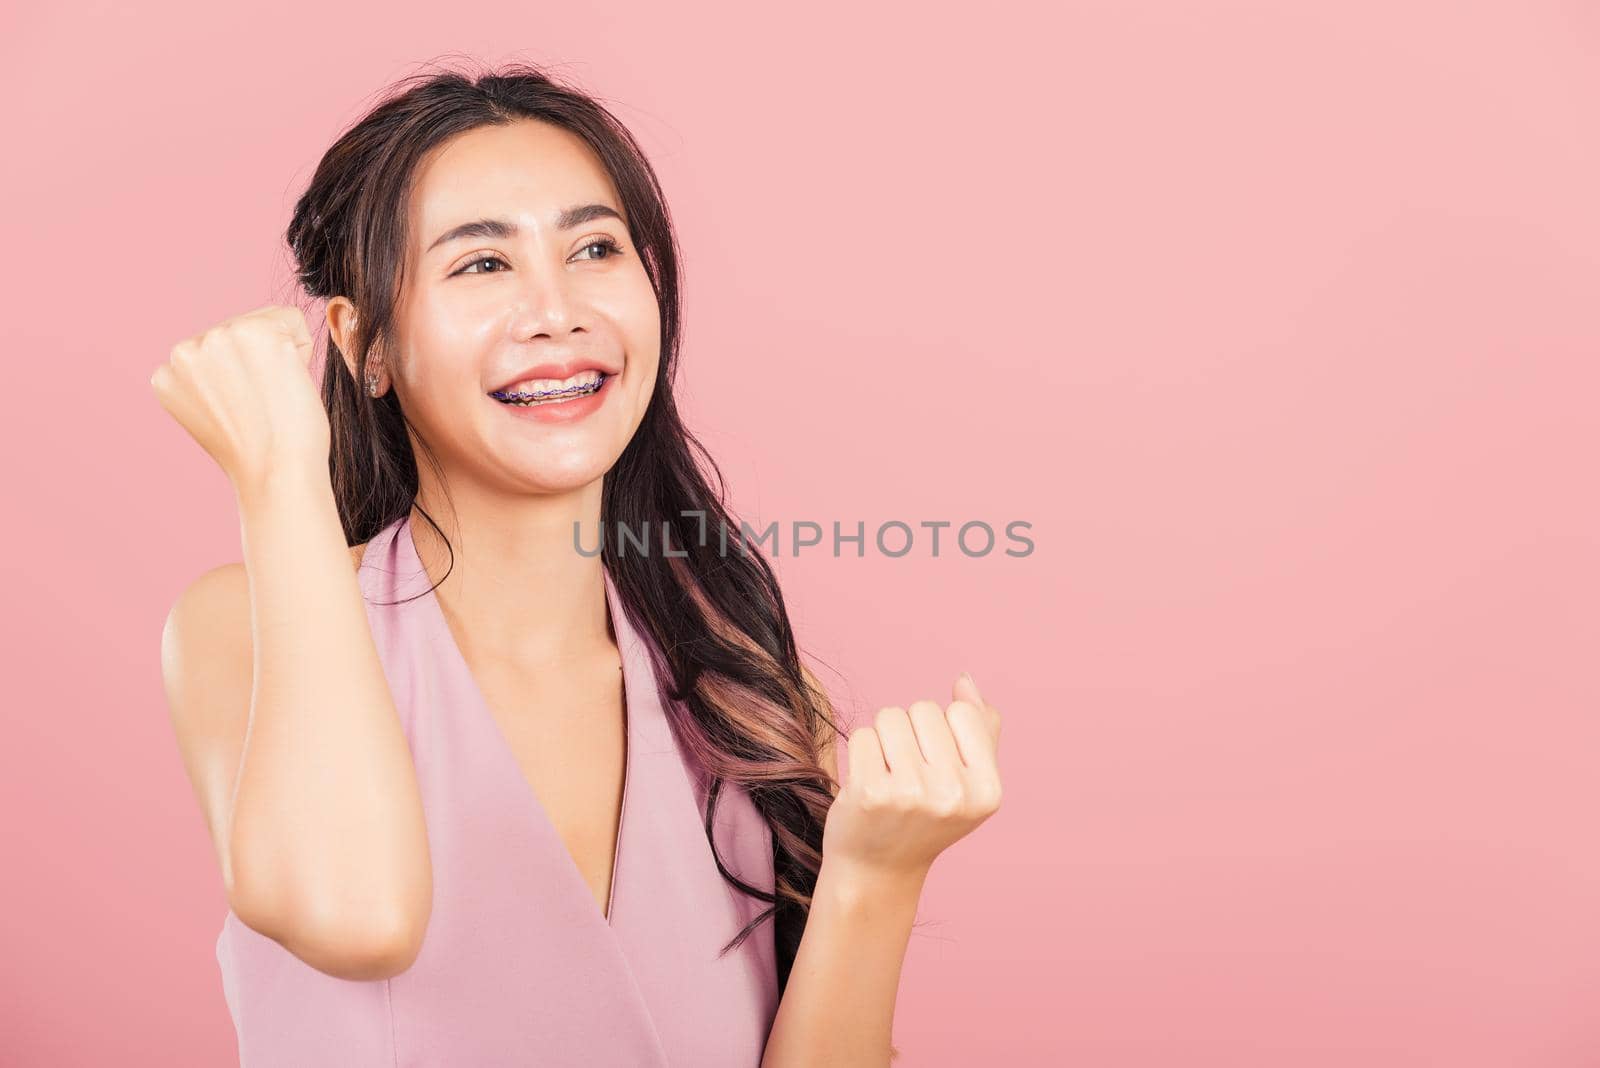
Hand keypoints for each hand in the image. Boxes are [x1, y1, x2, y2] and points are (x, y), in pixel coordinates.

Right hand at [150, 304, 330, 491]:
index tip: (243, 411)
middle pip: (242, 328)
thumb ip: (212, 377)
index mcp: (168, 372)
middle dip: (262, 361)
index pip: (218, 348)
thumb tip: (231, 348)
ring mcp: (217, 337)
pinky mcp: (255, 332)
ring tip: (273, 396)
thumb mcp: (215, 410)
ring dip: (282, 356)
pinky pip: (294, 321)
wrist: (278, 473)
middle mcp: (183, 350)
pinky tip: (288, 383)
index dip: (244, 378)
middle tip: (263, 406)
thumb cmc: (262, 452)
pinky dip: (302, 352)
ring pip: (269, 322)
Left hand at [821, 672, 1002, 880]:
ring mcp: (910, 794)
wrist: (878, 869)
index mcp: (988, 791)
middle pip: (924, 709)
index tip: (937, 766)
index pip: (962, 712)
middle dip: (911, 731)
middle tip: (908, 775)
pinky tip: (867, 785)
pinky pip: (862, 735)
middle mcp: (954, 795)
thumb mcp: (968, 781)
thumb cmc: (924, 817)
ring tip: (888, 777)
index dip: (943, 730)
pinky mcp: (870, 792)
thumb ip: (979, 729)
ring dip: (884, 739)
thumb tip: (965, 680)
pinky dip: (861, 753)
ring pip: (891, 716)